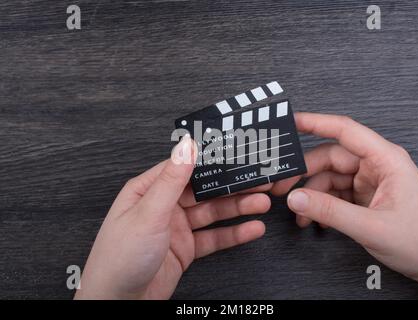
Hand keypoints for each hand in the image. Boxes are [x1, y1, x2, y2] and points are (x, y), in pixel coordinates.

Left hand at [75, 135, 270, 298]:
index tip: (236, 154)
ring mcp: (176, 228)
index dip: (212, 161)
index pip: (185, 168)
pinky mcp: (186, 248)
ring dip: (237, 208)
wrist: (118, 303)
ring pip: (212, 213)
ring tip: (261, 203)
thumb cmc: (119, 258)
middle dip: (231, 186)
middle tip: (258, 181)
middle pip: (204, 191)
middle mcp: (164, 206)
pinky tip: (251, 229)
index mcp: (149, 190)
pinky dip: (233, 234)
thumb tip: (185, 146)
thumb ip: (171, 180)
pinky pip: (214, 237)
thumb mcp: (148, 213)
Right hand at [272, 113, 417, 298]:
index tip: (291, 122)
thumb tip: (297, 198)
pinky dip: (319, 204)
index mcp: (386, 160)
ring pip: (328, 176)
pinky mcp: (362, 194)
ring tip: (299, 212)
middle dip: (304, 172)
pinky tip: (313, 218)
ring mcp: (368, 180)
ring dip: (310, 194)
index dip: (316, 122)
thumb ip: (330, 211)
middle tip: (282, 186)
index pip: (345, 130)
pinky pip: (333, 192)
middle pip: (330, 157)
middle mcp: (376, 165)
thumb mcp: (371, 227)